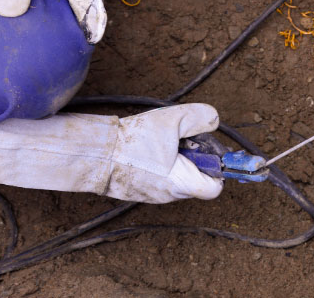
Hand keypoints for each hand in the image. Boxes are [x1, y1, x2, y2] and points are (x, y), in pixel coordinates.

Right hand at [0, 104, 224, 203]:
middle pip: (196, 179)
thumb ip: (200, 117)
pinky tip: (147, 147)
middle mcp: (169, 195)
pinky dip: (160, 163)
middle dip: (195, 158)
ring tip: (161, 141)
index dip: (218, 169)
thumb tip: (214, 120)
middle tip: (183, 139)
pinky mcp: (138, 190)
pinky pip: (159, 178)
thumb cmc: (133, 142)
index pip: (215, 187)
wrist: (94, 155)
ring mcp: (152, 195)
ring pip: (177, 177)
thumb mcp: (173, 121)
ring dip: (176, 159)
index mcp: (183, 184)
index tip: (210, 151)